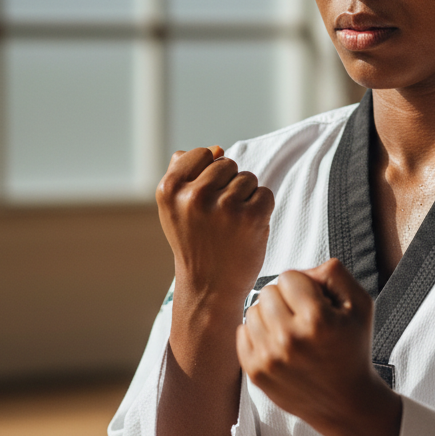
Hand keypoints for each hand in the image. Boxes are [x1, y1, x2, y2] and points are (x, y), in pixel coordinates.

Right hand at [156, 146, 274, 311]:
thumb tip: (216, 148)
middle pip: (227, 163)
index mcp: (169, 189)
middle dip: (229, 185)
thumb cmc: (195, 243)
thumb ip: (185, 173)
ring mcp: (224, 206)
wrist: (209, 287)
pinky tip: (247, 228)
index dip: (210, 173)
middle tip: (220, 216)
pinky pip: (265, 193)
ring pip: (248, 178)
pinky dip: (261, 209)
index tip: (205, 199)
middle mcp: (194, 196)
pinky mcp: (251, 217)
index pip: (202, 154)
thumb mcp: (174, 208)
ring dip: (246, 197)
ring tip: (232, 224)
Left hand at [237, 259, 401, 435]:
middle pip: (268, 291)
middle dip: (286, 299)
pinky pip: (243, 332)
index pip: (289, 276)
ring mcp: (269, 358)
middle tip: (303, 317)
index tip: (316, 303)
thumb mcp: (360, 304)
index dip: (304, 285)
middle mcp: (290, 339)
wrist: (346, 402)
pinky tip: (279, 345)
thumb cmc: (353, 349)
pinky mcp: (255, 372)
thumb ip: (334, 273)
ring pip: (253, 311)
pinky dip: (259, 334)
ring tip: (291, 331)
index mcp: (317, 320)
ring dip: (270, 316)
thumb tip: (303, 271)